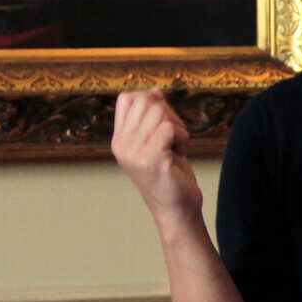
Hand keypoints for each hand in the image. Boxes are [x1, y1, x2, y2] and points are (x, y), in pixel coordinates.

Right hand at [111, 90, 202, 220]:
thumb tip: (155, 91)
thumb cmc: (171, 175)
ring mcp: (134, 152)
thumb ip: (155, 117)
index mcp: (119, 140)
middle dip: (169, 113)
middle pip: (146, 101)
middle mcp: (122, 145)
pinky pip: (170, 129)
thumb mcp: (159, 141)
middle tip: (174, 137)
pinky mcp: (151, 160)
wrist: (176, 210)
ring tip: (176, 147)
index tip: (163, 121)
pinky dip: (182, 137)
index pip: (127, 98)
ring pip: (160, 113)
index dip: (150, 100)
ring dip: (177, 127)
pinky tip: (180, 153)